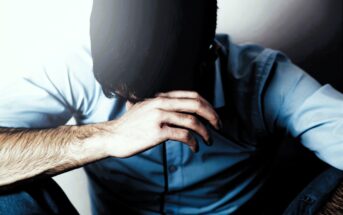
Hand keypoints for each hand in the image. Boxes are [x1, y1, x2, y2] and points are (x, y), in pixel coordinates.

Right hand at [102, 91, 221, 157]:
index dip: (207, 105)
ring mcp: (159, 117)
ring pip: (192, 121)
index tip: (214, 115)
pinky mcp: (157, 132)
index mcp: (161, 97)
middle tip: (219, 126)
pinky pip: (183, 135)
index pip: (192, 95)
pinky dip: (193, 142)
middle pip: (196, 105)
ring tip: (209, 141)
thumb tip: (167, 100)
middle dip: (212, 116)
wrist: (112, 136)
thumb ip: (156, 102)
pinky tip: (195, 148)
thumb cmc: (129, 125)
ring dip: (205, 132)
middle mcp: (161, 104)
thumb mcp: (143, 106)